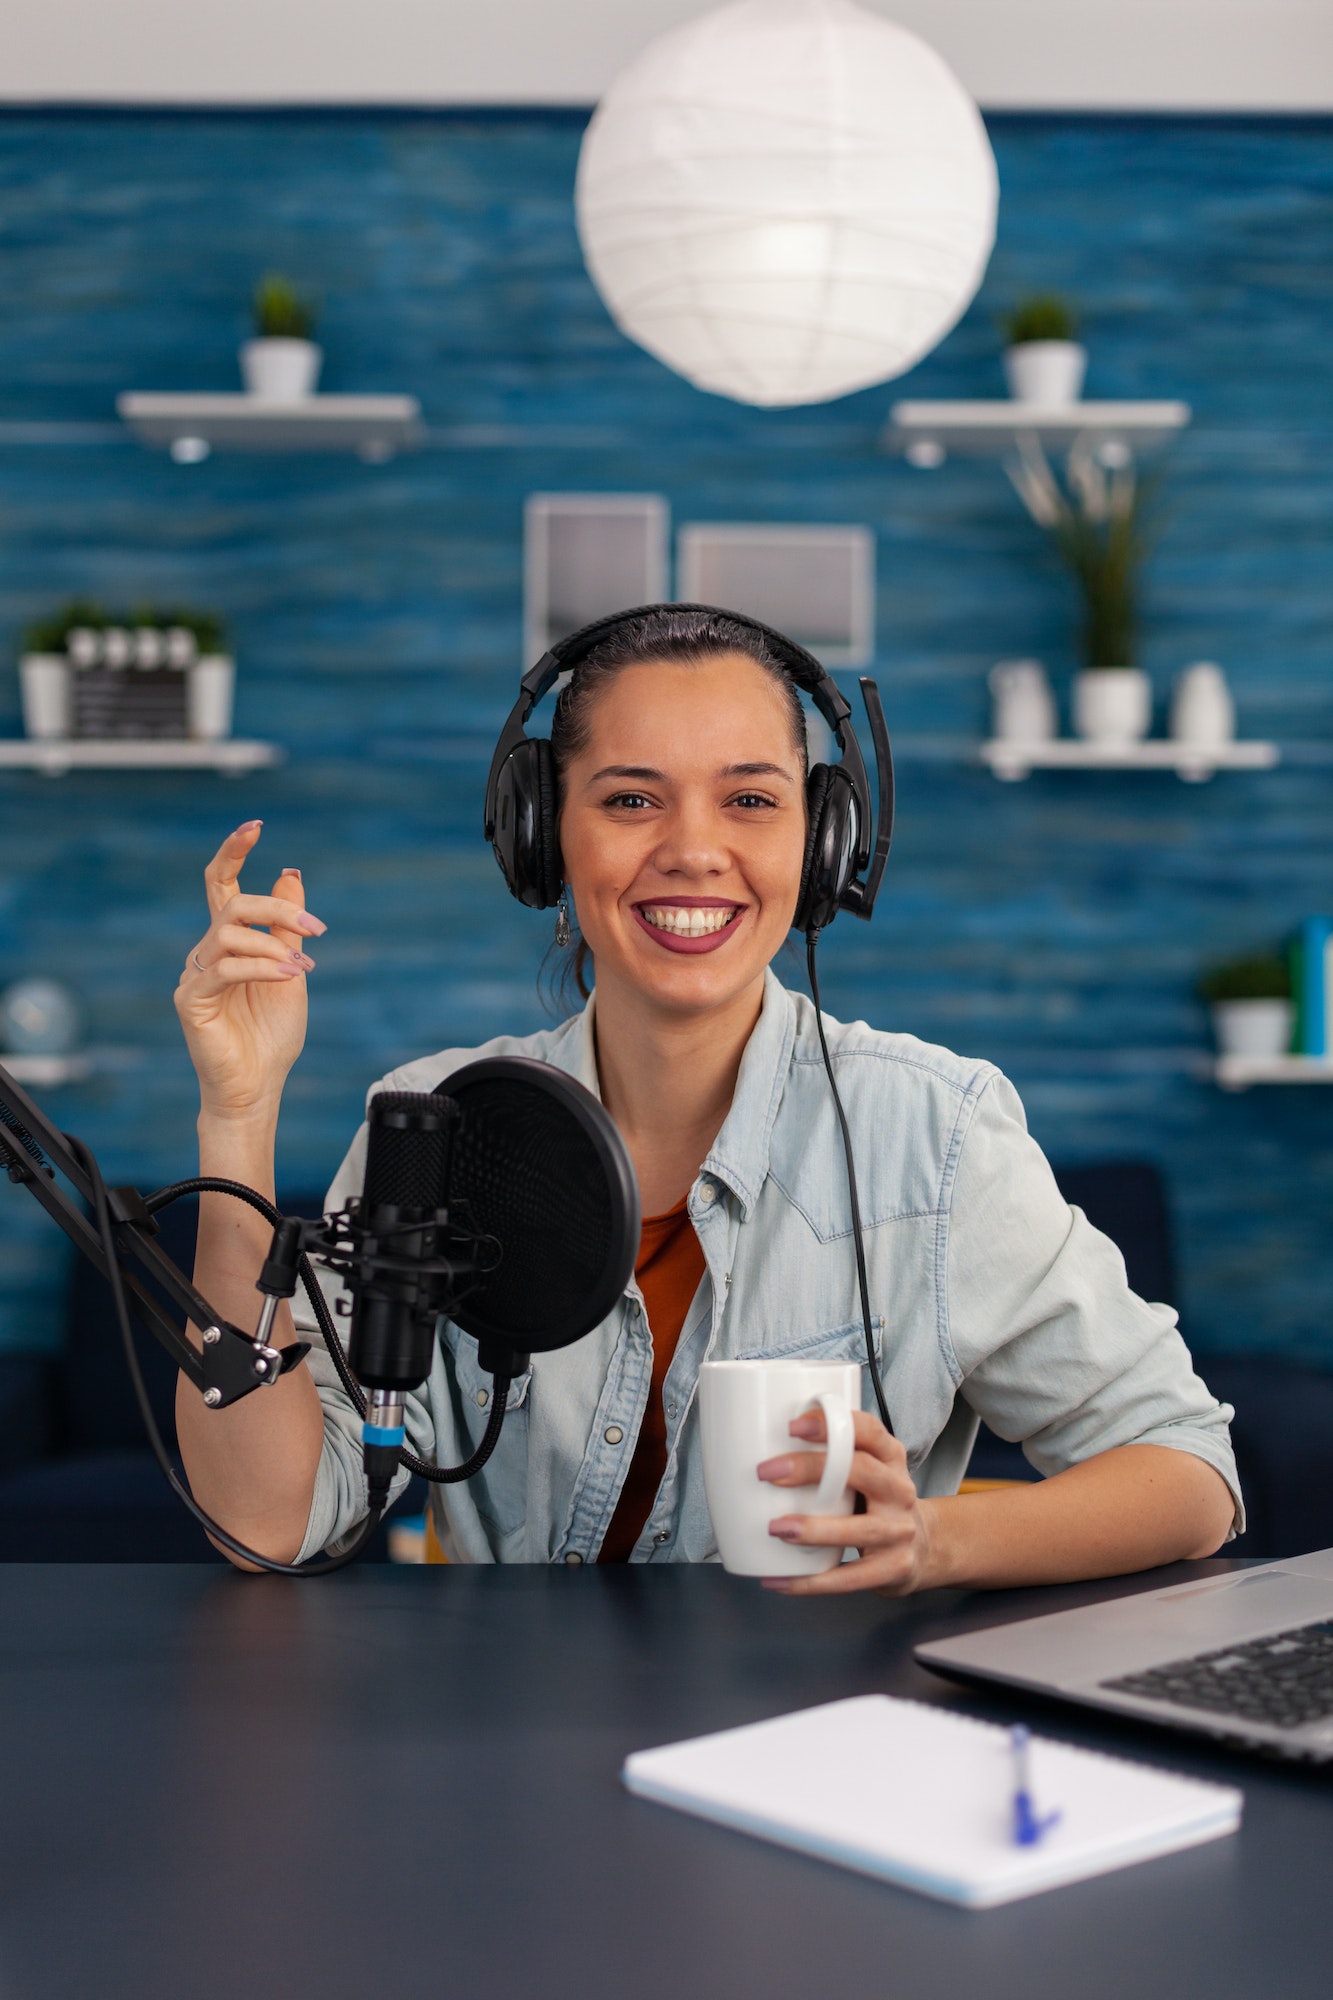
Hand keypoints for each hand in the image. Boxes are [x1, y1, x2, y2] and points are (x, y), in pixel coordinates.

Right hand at [174, 820, 326, 1120]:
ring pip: (230, 932)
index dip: (233, 851)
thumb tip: (290, 872)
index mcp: (231, 941)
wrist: (259, 1086)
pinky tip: (288, 977)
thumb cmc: (272, 1035)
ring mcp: (194, 975)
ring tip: (302, 969)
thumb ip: (287, 927)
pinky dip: (262, 967)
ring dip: (275, 944)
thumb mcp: (291, 970)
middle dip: (278, 908)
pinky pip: (224, 968)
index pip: (222, 884)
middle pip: (234, 903)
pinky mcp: (190, 1000)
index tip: (255, 826)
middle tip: (315, 929)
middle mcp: (207, 952)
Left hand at [757, 1407, 934, 1595]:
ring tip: (776, 1528)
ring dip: (813, 1529)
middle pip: (861, 1470)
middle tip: (768, 1473)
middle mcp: (899, 1490)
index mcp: (890, 1457)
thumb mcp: (868, 1470)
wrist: (923, 1547)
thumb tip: (760, 1446)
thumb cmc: (877, 1502)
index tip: (793, 1426)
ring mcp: (899, 1531)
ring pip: (858, 1529)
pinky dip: (811, 1582)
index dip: (832, 1425)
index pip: (867, 1430)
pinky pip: (849, 1578)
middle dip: (811, 1469)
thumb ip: (833, 1457)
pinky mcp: (894, 1568)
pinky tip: (780, 1580)